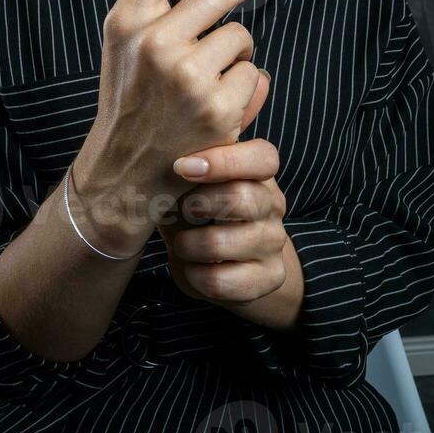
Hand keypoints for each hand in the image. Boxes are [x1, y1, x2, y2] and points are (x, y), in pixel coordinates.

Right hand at [73, 0, 275, 249]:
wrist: (122, 175)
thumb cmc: (128, 104)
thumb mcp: (124, 47)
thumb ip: (158, 8)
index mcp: (127, 19)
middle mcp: (155, 40)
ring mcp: (187, 73)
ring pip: (242, 36)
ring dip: (237, 55)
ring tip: (208, 84)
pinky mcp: (218, 104)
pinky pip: (253, 73)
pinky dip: (245, 89)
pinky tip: (218, 109)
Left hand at [156, 136, 287, 306]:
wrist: (230, 263)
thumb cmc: (200, 213)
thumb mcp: (193, 186)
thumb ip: (185, 168)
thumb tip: (159, 151)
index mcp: (259, 173)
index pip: (262, 157)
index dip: (223, 160)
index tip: (182, 167)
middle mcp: (272, 205)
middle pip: (242, 197)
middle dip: (197, 204)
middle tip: (179, 210)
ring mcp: (274, 243)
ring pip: (220, 244)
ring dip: (187, 245)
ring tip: (181, 243)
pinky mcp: (269, 278)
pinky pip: (219, 280)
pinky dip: (193, 275)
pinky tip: (192, 267)